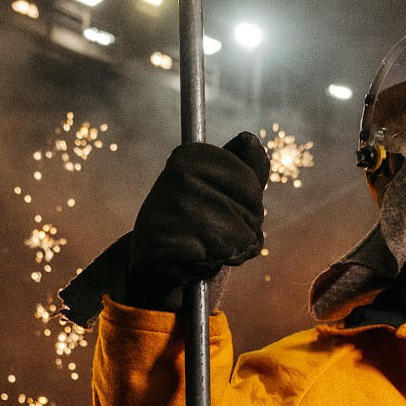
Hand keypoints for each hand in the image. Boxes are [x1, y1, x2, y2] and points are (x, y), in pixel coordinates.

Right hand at [117, 131, 270, 309]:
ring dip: (234, 247)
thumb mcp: (217, 190)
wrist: (152, 267)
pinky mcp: (178, 239)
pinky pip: (232, 251)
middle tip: (212, 233)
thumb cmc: (191, 226)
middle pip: (254, 206)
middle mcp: (182, 173)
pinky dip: (223, 261)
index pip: (250, 179)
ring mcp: (179, 206)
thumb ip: (243, 167)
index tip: (220, 209)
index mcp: (190, 155)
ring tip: (205, 246)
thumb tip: (251, 139)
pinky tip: (200, 259)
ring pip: (246, 232)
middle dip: (244, 227)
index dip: (246, 204)